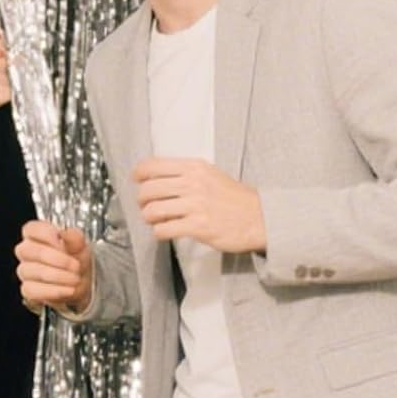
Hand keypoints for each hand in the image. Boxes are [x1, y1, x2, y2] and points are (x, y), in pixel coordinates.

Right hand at [15, 220, 93, 312]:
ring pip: (31, 271)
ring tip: (75, 279)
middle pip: (29, 250)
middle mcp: (26, 251)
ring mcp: (25, 271)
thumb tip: (66, 233)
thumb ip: (74, 237)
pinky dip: (53, 291)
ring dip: (58, 277)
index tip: (61, 241)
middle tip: (75, 266)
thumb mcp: (80, 245)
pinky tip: (67, 290)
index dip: (45, 234)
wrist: (80, 283)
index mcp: (36, 234)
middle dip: (57, 259)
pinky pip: (32, 291)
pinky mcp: (27, 290)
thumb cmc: (76, 260)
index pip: (31, 229)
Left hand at [134, 157, 266, 252]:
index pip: (153, 165)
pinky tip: (163, 232)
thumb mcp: (209, 174)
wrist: (260, 218)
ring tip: (154, 220)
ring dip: (148, 217)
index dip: (139, 174)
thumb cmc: (233, 197)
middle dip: (141, 200)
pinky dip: (158, 232)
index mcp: (193, 167)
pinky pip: (165, 229)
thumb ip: (184, 173)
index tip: (136, 181)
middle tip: (145, 205)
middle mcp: (192, 183)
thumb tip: (155, 177)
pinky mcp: (199, 227)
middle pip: (148, 189)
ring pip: (153, 210)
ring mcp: (195, 205)